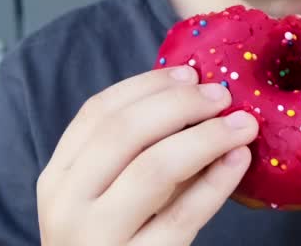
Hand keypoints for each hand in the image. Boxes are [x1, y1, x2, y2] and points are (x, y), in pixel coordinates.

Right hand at [35, 66, 258, 244]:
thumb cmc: (114, 244)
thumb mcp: (107, 198)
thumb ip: (137, 155)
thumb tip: (195, 97)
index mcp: (58, 179)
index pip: (97, 113)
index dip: (146, 85)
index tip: (188, 72)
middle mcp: (68, 205)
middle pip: (123, 132)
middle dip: (180, 103)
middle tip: (221, 94)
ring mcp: (99, 238)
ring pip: (155, 168)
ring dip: (206, 136)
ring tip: (242, 124)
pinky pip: (185, 214)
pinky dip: (217, 181)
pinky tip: (238, 160)